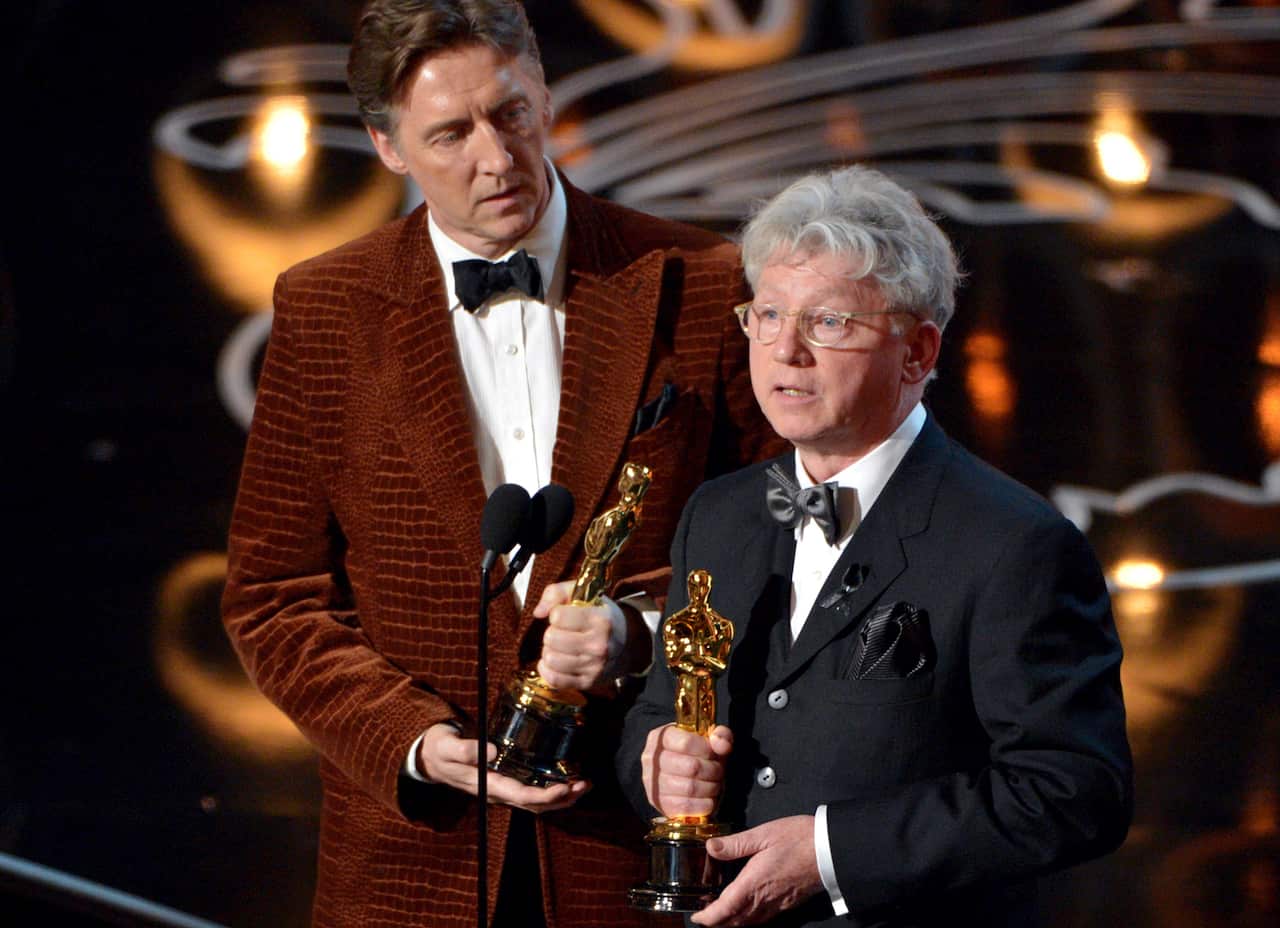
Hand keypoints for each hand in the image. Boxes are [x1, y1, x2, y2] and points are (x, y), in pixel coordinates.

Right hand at [416, 723, 589, 812]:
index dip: (545, 795)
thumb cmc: (439, 749)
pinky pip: (531, 792)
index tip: (565, 787)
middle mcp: (497, 792)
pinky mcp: (505, 782)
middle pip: (534, 805)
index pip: (521, 796)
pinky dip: (551, 790)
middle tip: (585, 785)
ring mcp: (501, 789)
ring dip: (561, 797)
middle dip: (562, 798)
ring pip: (535, 803)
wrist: (429, 756)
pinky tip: (565, 780)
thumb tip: (492, 751)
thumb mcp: (446, 746)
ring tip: (583, 785)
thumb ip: (465, 750)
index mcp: (487, 785)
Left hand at [533, 580, 613, 689]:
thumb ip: (557, 593)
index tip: (564, 615)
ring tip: (559, 647)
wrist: (628, 645)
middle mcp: (599, 644)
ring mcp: (594, 666)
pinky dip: (547, 670)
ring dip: (550, 651)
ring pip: (550, 659)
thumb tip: (538, 613)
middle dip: (551, 632)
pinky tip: (554, 661)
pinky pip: (554, 680)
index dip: (556, 613)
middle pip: (551, 638)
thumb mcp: (585, 595)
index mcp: (600, 619)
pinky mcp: (587, 682)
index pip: (558, 616)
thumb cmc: (600, 616)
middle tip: (561, 632)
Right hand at [640, 723, 731, 819]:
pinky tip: (707, 798)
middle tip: (718, 771)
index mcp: (660, 737)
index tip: (713, 754)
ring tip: (713, 784)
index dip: (707, 750)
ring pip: (690, 788)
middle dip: (713, 770)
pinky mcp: (659, 803)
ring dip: (710, 788)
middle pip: (691, 767)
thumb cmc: (695, 755)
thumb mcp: (709, 740)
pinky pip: (686, 806)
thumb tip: (722, 745)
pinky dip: (704, 804)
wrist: (680, 776)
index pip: (686, 743)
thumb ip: (721, 736)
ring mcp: (653, 783)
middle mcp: (651, 759)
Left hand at [692, 816, 821, 925]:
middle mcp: (765, 899)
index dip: (708, 917)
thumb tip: (711, 847)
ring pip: (750, 922)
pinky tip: (748, 910)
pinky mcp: (788, 903)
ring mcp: (778, 904)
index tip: (697, 917)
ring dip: (733, 922)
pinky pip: (764, 918)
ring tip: (721, 915)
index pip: (725, 909)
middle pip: (735, 921)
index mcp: (754, 882)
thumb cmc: (799, 839)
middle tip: (704, 916)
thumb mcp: (763, 834)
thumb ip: (735, 844)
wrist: (831, 850)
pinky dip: (750, 919)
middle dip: (717, 923)